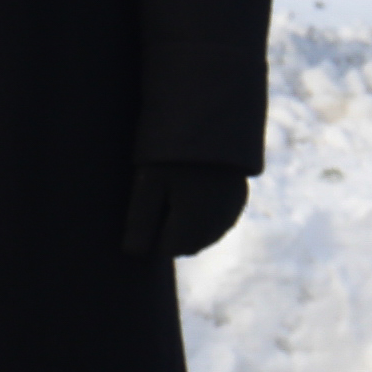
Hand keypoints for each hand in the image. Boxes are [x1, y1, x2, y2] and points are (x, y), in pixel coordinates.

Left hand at [122, 161, 250, 258]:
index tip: (143, 201)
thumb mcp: (149, 180)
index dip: (149, 232)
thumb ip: (141, 219)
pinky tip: (189, 191)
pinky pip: (216, 223)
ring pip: (202, 236)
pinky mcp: (238, 201)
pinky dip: (201, 216)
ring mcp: (232, 213)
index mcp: (195, 224)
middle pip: (185, 245)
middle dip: (167, 231)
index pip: (165, 249)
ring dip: (185, 226)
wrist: (216, 119)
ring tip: (172, 188)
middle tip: (156, 193)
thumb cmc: (174, 149)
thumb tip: (133, 253)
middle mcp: (218, 225)